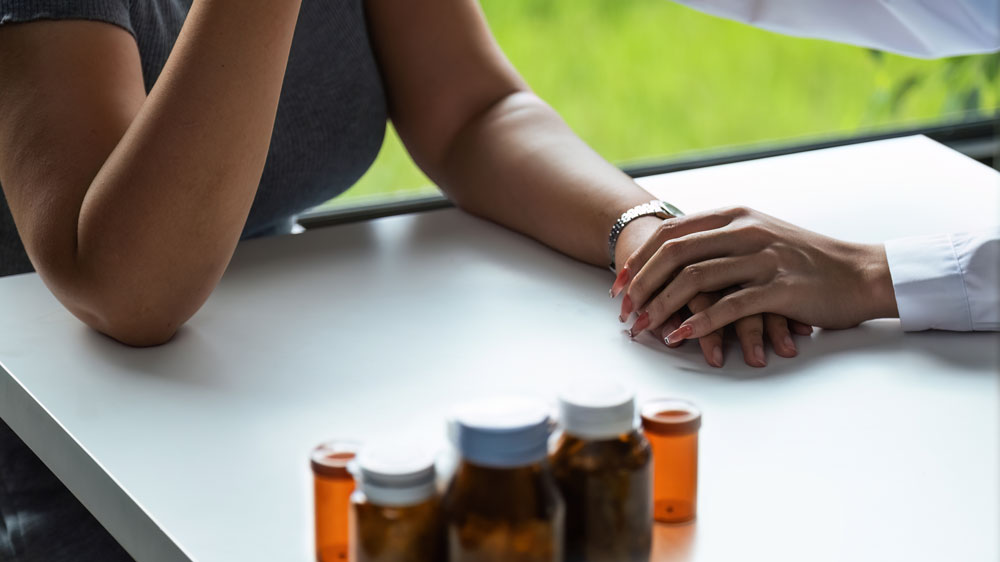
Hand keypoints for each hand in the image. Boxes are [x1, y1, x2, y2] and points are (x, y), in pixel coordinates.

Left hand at [611, 214, 810, 366]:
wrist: (860, 273)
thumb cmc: (805, 260)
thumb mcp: (759, 236)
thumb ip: (720, 240)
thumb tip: (674, 259)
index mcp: (734, 216)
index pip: (671, 233)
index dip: (639, 260)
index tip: (618, 286)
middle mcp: (744, 231)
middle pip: (675, 254)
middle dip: (641, 285)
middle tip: (623, 311)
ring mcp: (761, 258)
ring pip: (695, 280)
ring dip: (661, 306)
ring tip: (642, 327)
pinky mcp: (778, 287)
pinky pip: (728, 306)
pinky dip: (698, 324)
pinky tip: (679, 337)